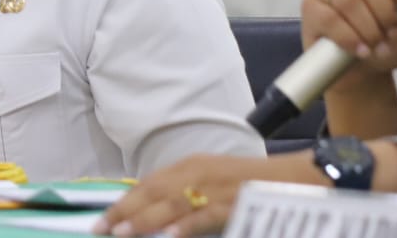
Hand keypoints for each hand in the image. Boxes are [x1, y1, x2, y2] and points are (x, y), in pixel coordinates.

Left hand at [94, 155, 261, 237]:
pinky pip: (203, 216)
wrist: (295, 178)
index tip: (103, 217)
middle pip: (153, 191)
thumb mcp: (212, 182)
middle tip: (101, 227)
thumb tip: (157, 215)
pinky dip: (184, 226)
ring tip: (122, 233)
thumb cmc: (252, 184)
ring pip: (171, 204)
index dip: (124, 200)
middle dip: (124, 210)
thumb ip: (185, 194)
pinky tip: (168, 236)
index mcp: (192, 165)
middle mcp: (198, 172)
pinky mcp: (232, 203)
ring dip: (144, 219)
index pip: (149, 183)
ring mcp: (214, 187)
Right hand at [301, 0, 396, 76]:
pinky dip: (349, 37)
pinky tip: (360, 50)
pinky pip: (329, 18)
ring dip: (368, 28)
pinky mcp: (310, 7)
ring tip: (377, 47)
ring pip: (348, 0)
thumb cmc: (386, 43)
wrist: (358, 72)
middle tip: (393, 34)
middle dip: (384, 12)